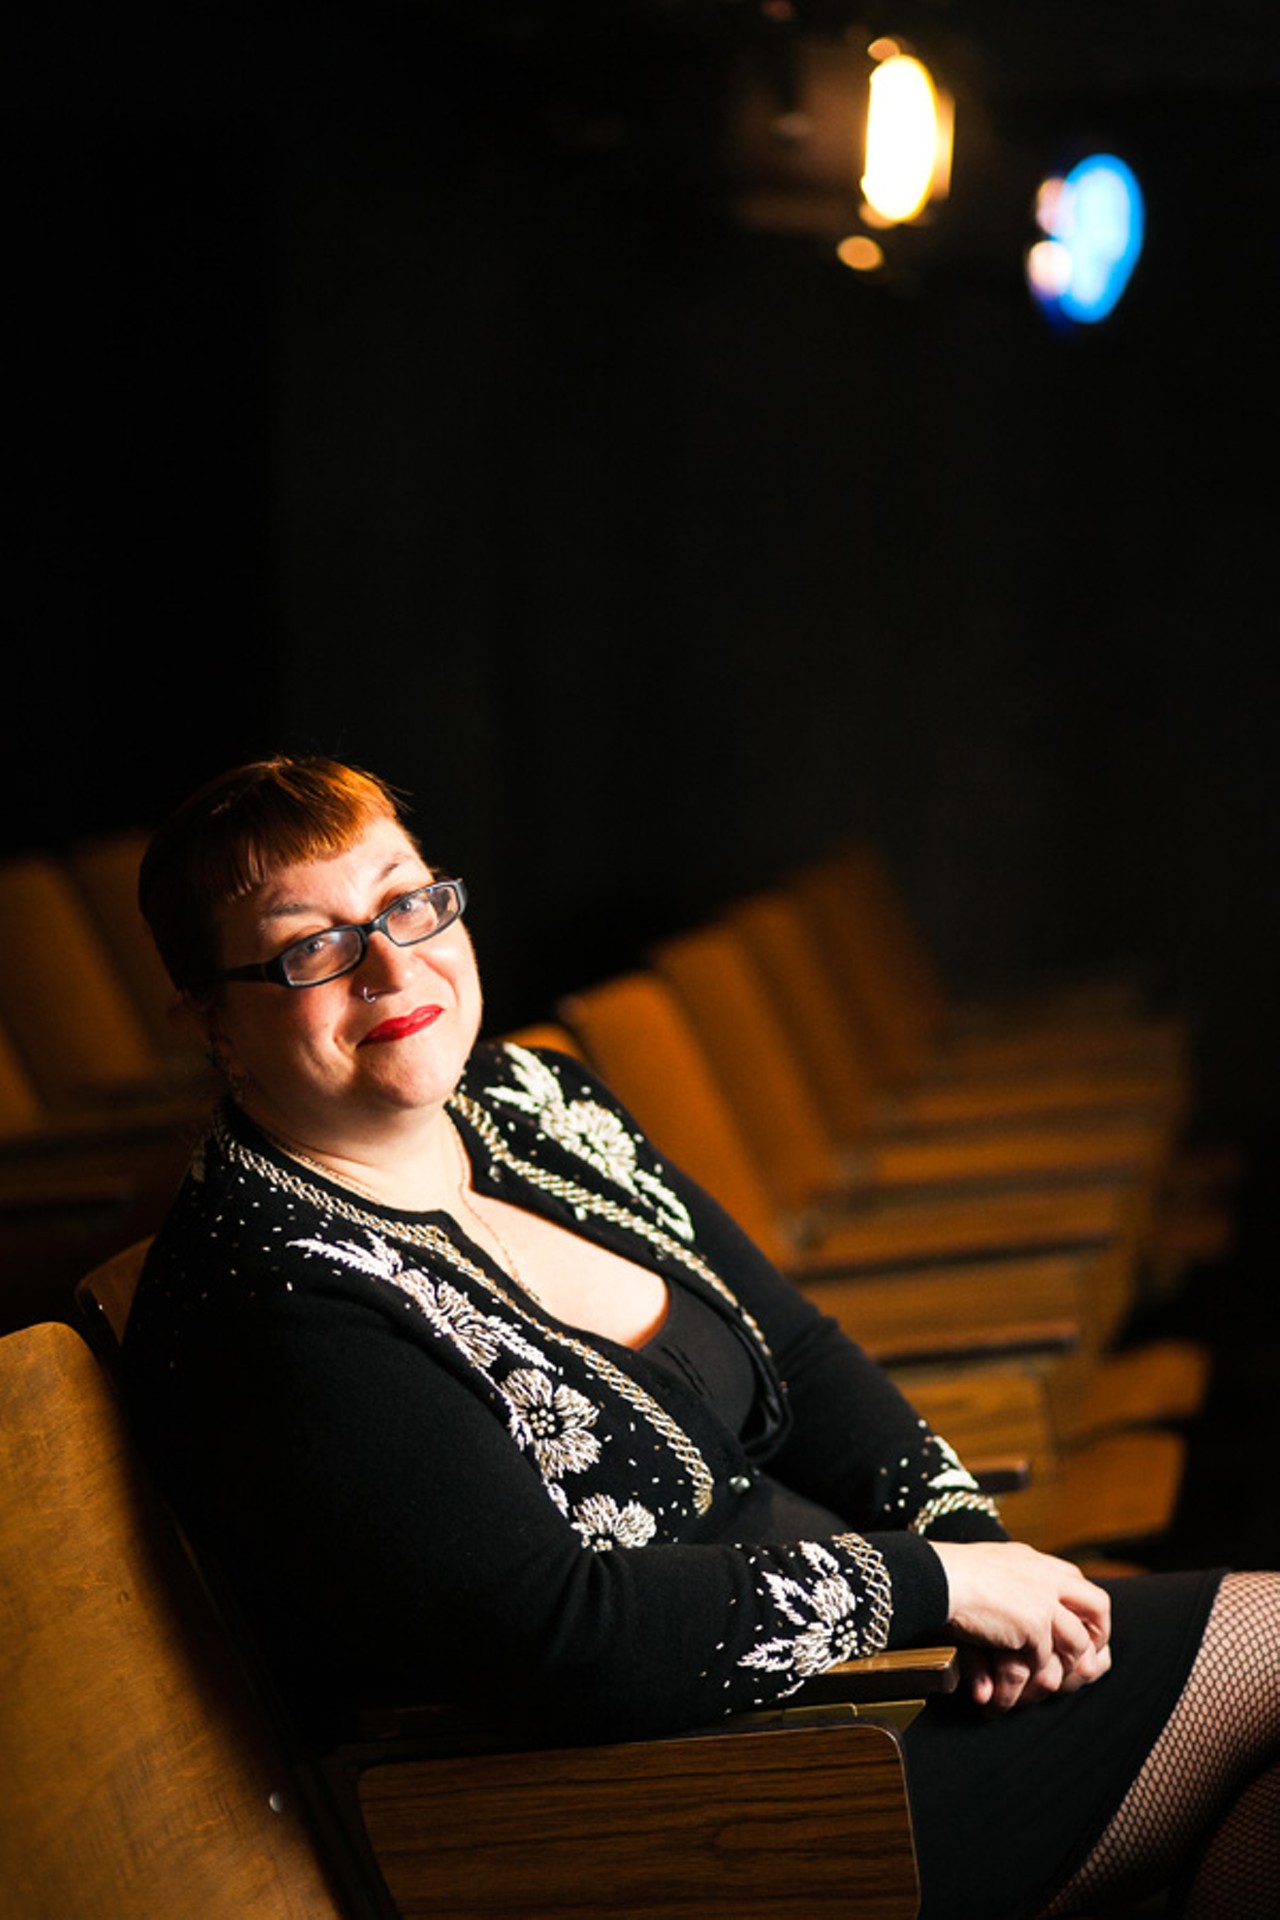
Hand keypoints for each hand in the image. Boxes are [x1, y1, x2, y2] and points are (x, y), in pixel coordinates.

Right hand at [930, 1541, 1111, 1710]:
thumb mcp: (986, 1568)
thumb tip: (1011, 1602)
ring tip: (1055, 1682)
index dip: (1081, 1607)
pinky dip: (1036, 1677)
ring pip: (1079, 1641)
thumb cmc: (946, 1573)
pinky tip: (1022, 1682)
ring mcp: (1044, 1600)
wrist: (936, 1577)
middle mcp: (1046, 1575)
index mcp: (1032, 1559)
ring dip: (1068, 1665)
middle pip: (1097, 1604)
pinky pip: (1048, 1661)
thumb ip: (1007, 1580)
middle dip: (1099, 1633)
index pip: (1074, 1580)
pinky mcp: (1034, 1626)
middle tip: (1088, 1657)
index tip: (1077, 1627)